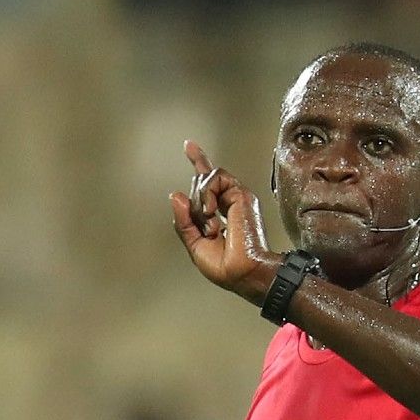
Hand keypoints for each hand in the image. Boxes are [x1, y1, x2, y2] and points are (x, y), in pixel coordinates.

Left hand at [171, 140, 282, 305]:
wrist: (243, 273)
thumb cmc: (224, 266)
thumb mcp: (195, 244)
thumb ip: (184, 221)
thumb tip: (175, 194)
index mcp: (222, 213)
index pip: (209, 183)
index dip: (199, 162)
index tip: (189, 146)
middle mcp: (230, 202)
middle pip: (202, 181)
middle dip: (194, 202)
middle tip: (205, 228)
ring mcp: (237, 197)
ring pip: (207, 177)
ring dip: (200, 200)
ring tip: (209, 223)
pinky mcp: (242, 195)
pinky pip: (215, 178)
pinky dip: (207, 194)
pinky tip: (211, 212)